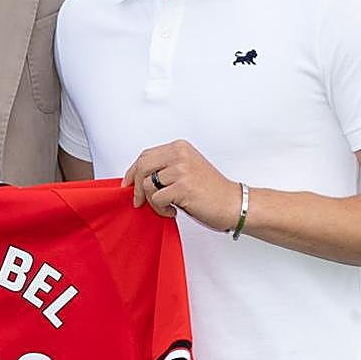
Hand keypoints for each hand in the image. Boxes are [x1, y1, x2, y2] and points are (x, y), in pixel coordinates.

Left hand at [122, 140, 241, 233]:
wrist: (233, 204)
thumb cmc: (210, 191)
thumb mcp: (186, 170)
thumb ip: (164, 168)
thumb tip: (136, 178)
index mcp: (180, 147)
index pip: (145, 155)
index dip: (132, 171)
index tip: (127, 184)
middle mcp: (180, 154)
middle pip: (142, 167)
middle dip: (135, 187)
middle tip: (138, 201)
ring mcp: (181, 170)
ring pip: (147, 185)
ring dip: (152, 202)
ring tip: (166, 207)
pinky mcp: (183, 187)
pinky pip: (156, 199)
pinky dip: (161, 210)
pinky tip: (173, 212)